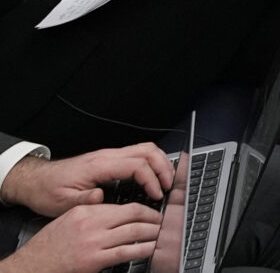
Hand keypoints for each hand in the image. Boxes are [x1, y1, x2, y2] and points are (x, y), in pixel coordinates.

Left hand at [2, 145, 171, 214]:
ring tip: (165, 180)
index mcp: (98, 165)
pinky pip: (137, 154)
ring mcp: (108, 156)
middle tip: (169, 185)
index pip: (136, 165)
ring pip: (145, 149)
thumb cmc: (48, 191)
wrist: (36, 181)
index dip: (151, 179)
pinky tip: (152, 176)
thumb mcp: (62, 203)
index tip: (156, 194)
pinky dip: (151, 163)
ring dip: (160, 162)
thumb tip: (102, 197)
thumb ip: (84, 200)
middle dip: (163, 167)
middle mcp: (106, 156)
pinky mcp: (109, 160)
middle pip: (147, 151)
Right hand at [5, 203, 163, 272]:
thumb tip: (116, 213)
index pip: (123, 206)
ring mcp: (94, 242)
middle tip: (163, 221)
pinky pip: (125, 252)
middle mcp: (92, 224)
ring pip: (133, 232)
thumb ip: (92, 213)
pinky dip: (142, 249)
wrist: (32, 265)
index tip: (152, 211)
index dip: (143, 208)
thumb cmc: (49, 245)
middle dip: (153, 217)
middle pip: (133, 214)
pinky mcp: (94, 260)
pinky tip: (151, 249)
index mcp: (86, 211)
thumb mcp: (69, 220)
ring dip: (152, 232)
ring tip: (162, 234)